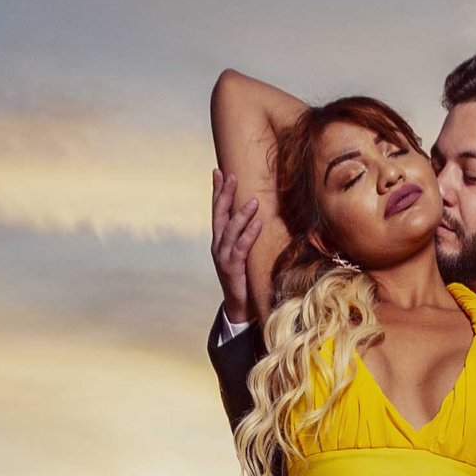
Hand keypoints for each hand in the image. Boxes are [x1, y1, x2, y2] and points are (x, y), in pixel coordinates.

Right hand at [211, 166, 262, 320]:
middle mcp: (218, 245)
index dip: (217, 191)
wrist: (239, 305)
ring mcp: (223, 257)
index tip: (219, 170)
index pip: (217, 210)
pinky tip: (257, 223)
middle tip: (231, 175)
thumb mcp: (242, 251)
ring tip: (252, 200)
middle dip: (224, 194)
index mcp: (219, 239)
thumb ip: (244, 233)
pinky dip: (249, 234)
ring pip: (230, 230)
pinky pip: (241, 248)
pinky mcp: (232, 268)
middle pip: (219, 215)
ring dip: (241, 214)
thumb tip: (258, 213)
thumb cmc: (244, 275)